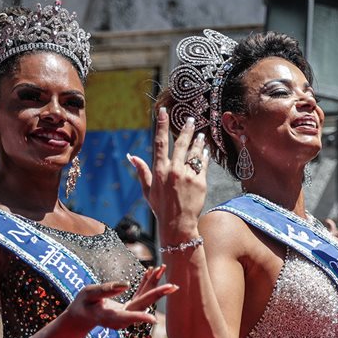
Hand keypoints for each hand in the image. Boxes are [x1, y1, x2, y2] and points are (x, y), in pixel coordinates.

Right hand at [63, 266, 177, 330]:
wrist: (83, 316)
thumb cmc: (83, 304)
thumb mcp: (89, 294)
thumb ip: (105, 290)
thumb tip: (126, 285)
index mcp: (110, 316)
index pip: (126, 316)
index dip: (139, 317)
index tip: (153, 319)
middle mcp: (123, 317)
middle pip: (142, 305)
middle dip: (157, 294)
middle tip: (173, 286)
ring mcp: (128, 313)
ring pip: (144, 298)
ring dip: (154, 284)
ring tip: (163, 269)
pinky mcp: (130, 308)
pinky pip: (140, 295)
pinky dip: (146, 283)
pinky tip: (153, 271)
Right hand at [128, 107, 208, 242]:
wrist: (178, 224)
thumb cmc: (161, 208)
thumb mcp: (148, 190)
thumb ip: (142, 171)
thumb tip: (131, 156)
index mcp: (159, 170)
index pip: (160, 142)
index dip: (162, 125)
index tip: (163, 112)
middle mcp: (174, 170)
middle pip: (181, 144)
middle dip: (186, 130)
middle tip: (191, 119)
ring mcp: (188, 176)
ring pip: (195, 153)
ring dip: (198, 142)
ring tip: (201, 135)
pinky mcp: (200, 182)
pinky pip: (203, 165)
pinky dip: (204, 157)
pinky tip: (206, 152)